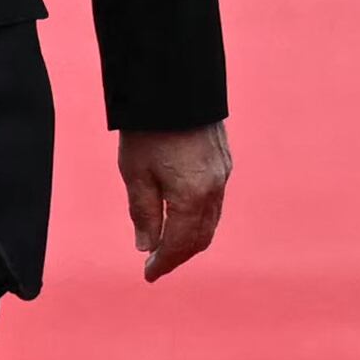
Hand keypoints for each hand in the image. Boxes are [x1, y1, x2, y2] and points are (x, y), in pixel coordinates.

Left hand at [120, 123, 229, 281]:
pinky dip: (201, 216)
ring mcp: (223, 173)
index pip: (179, 244)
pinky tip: (184, 213)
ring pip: (212, 219)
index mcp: (191, 197)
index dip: (163, 263)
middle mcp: (214, 188)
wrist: (174, 84)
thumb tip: (147, 246)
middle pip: (201, 237)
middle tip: (157, 264)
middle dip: (179, 254)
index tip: (148, 275)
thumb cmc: (148, 130)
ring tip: (168, 242)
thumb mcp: (135, 174)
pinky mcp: (224, 159)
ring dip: (192, 236)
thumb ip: (143, 213)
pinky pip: (216, 200)